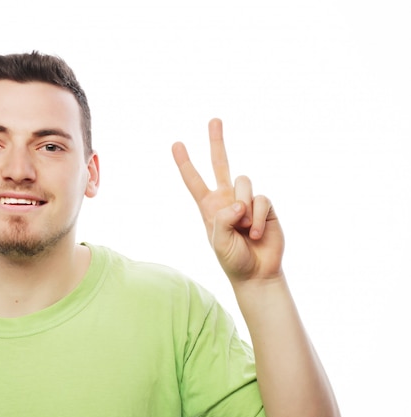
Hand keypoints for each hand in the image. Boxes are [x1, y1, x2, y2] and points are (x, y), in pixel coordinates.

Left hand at [171, 119, 284, 282]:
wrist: (257, 272)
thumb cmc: (233, 259)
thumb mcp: (218, 241)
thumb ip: (223, 219)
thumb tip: (239, 202)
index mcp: (209, 207)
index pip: (194, 181)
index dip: (185, 163)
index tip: (176, 144)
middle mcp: (227, 199)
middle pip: (221, 164)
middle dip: (217, 141)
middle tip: (214, 120)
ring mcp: (247, 200)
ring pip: (243, 182)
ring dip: (243, 207)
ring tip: (244, 230)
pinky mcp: (265, 206)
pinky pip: (260, 200)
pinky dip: (256, 218)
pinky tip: (255, 234)